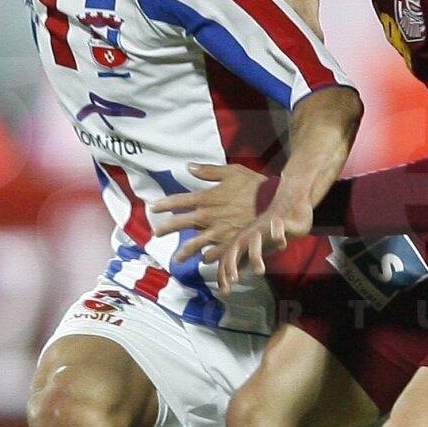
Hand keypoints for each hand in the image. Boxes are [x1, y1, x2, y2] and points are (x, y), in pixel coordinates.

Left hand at [150, 163, 264, 262]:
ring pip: (193, 245)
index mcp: (206, 198)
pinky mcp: (229, 244)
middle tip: (156, 233)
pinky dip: (208, 258)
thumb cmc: (253, 186)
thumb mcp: (231, 172)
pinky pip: (214, 255)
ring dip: (183, 253)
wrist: (273, 205)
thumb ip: (208, 171)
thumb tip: (189, 167)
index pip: (178, 201)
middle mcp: (207, 217)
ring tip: (177, 259)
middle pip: (179, 224)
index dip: (164, 204)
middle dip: (165, 229)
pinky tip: (205, 260)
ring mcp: (217, 233)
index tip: (154, 207)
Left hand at [214, 182, 313, 292]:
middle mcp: (249, 234)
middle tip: (234, 281)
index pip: (227, 259)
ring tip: (260, 272)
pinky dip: (278, 235)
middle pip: (235, 248)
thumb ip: (241, 263)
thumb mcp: (253, 250)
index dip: (224, 274)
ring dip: (255, 256)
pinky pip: (278, 227)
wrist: (288, 208)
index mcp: (241, 241)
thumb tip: (227, 281)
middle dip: (232, 264)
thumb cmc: (269, 233)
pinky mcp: (280, 221)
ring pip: (255, 240)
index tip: (226, 291)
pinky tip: (282, 245)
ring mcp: (264, 227)